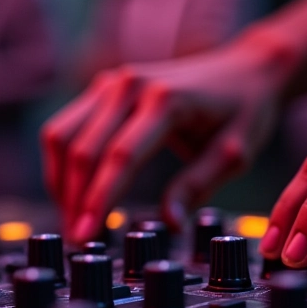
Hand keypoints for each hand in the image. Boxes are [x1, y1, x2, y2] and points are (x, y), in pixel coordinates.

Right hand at [40, 36, 287, 242]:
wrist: (245, 69)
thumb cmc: (245, 110)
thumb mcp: (234, 153)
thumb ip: (198, 186)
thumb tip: (170, 223)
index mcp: (166, 100)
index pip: (120, 156)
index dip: (99, 199)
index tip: (86, 234)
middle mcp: (132, 84)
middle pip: (83, 148)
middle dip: (74, 198)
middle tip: (76, 238)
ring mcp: (113, 82)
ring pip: (62, 134)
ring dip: (60, 181)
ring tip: (73, 219)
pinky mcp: (105, 87)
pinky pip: (68, 125)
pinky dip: (62, 161)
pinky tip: (72, 191)